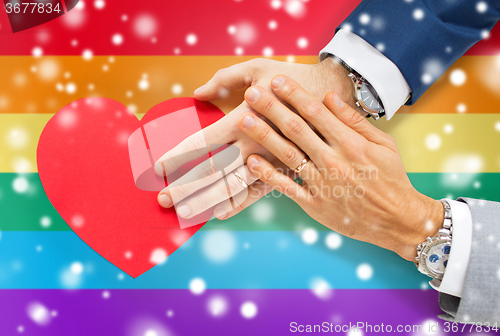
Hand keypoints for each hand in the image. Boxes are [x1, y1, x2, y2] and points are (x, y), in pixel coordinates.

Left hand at [155, 57, 356, 220]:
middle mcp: (253, 144)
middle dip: (185, 186)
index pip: (202, 141)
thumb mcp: (259, 68)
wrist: (336, 95)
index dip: (178, 155)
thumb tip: (197, 93)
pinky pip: (259, 193)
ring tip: (184, 214)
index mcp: (244, 118)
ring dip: (206, 201)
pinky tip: (219, 214)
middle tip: (162, 200)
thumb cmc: (294, 78)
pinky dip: (238, 205)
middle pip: (212, 171)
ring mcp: (270, 162)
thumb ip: (225, 78)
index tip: (158, 167)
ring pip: (232, 188)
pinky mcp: (287, 172)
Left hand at [239, 75, 443, 260]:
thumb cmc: (391, 178)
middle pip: (296, 130)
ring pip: (287, 155)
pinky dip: (268, 175)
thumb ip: (354, 121)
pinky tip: (252, 160)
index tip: (277, 80)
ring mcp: (323, 183)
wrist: (398, 220)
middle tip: (252, 93)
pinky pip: (287, 187)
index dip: (294, 94)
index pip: (317, 112)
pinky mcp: (315, 204)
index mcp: (351, 143)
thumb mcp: (382, 144)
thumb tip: (329, 97)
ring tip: (245, 120)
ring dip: (264, 136)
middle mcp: (334, 161)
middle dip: (272, 108)